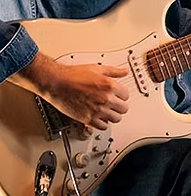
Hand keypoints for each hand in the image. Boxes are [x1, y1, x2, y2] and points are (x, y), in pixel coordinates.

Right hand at [12, 52, 129, 129]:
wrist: (58, 83)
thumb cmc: (74, 75)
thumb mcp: (97, 68)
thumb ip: (114, 71)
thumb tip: (124, 72)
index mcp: (109, 85)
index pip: (126, 95)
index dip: (122, 94)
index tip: (119, 94)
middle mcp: (105, 99)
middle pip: (123, 109)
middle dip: (120, 105)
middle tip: (115, 103)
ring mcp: (97, 110)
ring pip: (116, 119)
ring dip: (113, 115)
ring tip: (108, 110)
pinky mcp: (88, 120)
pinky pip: (103, 126)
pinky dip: (103, 123)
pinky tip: (100, 117)